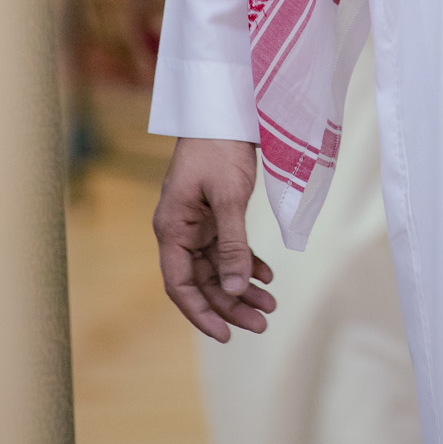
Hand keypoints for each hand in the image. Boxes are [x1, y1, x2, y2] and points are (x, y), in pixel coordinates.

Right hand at [81, 0, 171, 79]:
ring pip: (99, 35)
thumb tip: (164, 26)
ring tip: (139, 61)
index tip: (149, 75)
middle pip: (109, 42)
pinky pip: (93, 23)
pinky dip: (107, 35)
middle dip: (127, 60)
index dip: (135, 59)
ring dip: (117, 49)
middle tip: (146, 74)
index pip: (123, 38)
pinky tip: (124, 40)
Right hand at [153, 138, 274, 341]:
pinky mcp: (215, 212)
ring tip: (270, 305)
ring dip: (242, 286)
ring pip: (219, 266)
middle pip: (203, 280)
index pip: (180, 284)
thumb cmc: (220, 148)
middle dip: (231, 304)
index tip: (225, 335)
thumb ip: (232, 244)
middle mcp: (181, 230)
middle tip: (263, 323)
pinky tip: (266, 275)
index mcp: (172, 228)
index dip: (201, 313)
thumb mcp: (229, 198)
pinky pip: (228, 247)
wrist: (225, 108)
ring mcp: (198, 222)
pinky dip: (247, 262)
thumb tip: (234, 289)